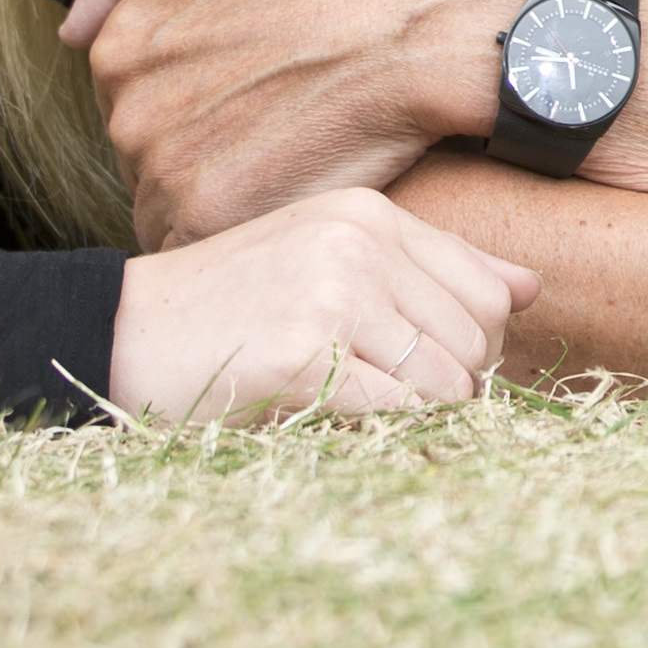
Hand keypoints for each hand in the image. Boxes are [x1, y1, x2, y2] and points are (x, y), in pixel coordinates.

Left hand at [64, 0, 538, 248]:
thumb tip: (69, 29)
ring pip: (170, 201)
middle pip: (147, 150)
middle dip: (199, 141)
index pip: (130, 91)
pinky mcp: (211, 220)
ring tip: (287, 159)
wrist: (419, 24)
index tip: (247, 79)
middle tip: (275, 118)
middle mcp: (126, 110)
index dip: (192, 86)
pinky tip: (284, 196)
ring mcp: (164, 170)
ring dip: (217, 189)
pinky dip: (235, 230)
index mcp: (119, 45)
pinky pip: (198, 248)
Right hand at [105, 185, 542, 424]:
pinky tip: (342, 423)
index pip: (487, 290)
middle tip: (392, 403)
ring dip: (422, 416)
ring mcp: (333, 295)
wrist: (116, 334)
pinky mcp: (305, 352)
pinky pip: (401, 409)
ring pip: (449, 380)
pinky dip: (389, 432)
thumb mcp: (328, 261)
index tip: (429, 371)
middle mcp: (360, 244)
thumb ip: (429, 270)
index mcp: (370, 216)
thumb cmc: (227, 308)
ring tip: (364, 412)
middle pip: (477, 340)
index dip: (475, 347)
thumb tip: (531, 288)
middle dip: (455, 387)